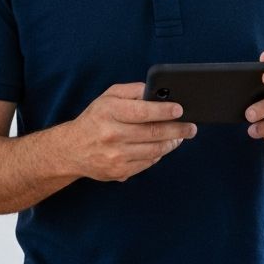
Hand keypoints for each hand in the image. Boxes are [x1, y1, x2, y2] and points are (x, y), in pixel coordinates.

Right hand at [63, 83, 195, 180]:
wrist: (71, 149)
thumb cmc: (96, 118)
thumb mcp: (108, 97)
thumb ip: (133, 91)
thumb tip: (158, 91)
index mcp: (109, 112)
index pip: (142, 112)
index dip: (163, 111)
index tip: (180, 110)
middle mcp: (111, 134)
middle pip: (152, 133)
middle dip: (177, 129)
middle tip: (191, 127)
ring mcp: (115, 156)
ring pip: (154, 150)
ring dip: (172, 143)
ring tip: (181, 136)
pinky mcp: (119, 171)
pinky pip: (148, 163)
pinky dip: (159, 154)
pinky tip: (163, 146)